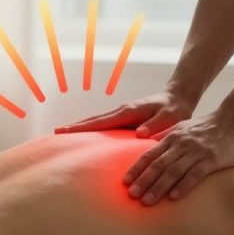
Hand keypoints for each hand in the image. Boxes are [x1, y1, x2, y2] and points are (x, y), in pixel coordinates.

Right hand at [54, 92, 193, 136]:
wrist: (178, 97)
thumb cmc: (174, 109)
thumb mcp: (169, 118)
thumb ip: (155, 126)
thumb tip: (138, 134)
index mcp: (128, 112)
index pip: (101, 121)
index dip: (82, 127)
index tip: (65, 131)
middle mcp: (121, 112)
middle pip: (93, 120)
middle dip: (75, 126)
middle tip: (56, 134)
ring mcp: (122, 114)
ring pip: (97, 122)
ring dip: (81, 127)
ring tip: (64, 135)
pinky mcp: (124, 119)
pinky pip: (104, 124)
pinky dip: (92, 129)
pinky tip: (86, 137)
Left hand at [125, 112, 233, 204]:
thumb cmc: (206, 127)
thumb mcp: (182, 127)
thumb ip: (165, 136)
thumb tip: (147, 142)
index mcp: (172, 138)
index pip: (149, 154)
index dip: (137, 168)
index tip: (125, 182)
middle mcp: (181, 144)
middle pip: (158, 165)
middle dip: (143, 181)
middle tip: (132, 195)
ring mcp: (196, 152)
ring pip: (173, 171)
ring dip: (158, 187)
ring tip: (147, 201)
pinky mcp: (212, 159)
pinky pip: (195, 174)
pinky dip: (183, 186)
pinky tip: (173, 197)